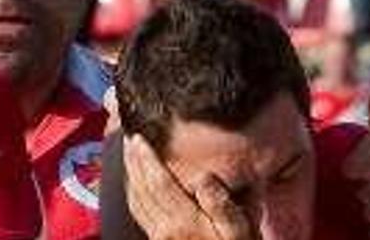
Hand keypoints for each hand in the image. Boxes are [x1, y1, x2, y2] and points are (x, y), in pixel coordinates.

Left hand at [124, 135, 254, 239]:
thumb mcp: (241, 233)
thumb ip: (223, 207)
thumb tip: (204, 178)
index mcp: (185, 222)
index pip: (159, 184)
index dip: (148, 160)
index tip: (139, 139)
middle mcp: (165, 231)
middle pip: (142, 191)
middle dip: (134, 163)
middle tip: (129, 139)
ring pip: (137, 203)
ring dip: (131, 177)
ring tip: (129, 157)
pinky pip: (140, 216)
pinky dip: (134, 195)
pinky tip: (137, 187)